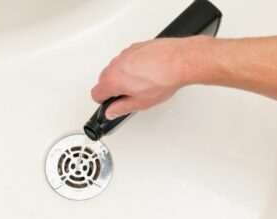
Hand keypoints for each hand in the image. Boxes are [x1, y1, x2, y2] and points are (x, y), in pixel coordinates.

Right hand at [91, 36, 213, 119]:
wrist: (180, 60)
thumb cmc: (164, 79)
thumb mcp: (141, 102)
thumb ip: (121, 108)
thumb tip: (111, 112)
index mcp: (113, 80)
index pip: (96, 93)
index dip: (104, 102)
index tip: (112, 104)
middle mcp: (116, 64)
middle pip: (104, 80)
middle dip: (113, 89)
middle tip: (129, 96)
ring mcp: (125, 54)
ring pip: (116, 68)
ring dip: (123, 76)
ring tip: (142, 83)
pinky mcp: (135, 47)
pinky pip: (127, 59)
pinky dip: (132, 66)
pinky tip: (147, 72)